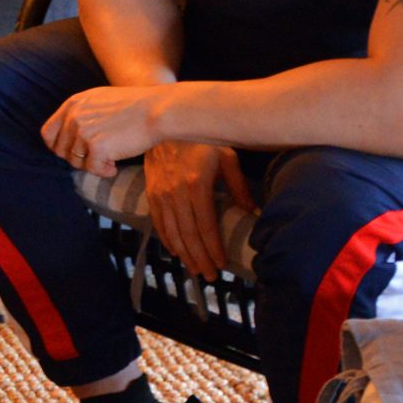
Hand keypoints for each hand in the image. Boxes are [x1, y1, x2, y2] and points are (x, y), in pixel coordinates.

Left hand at [41, 84, 167, 176]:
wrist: (158, 110)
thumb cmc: (135, 107)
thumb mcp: (100, 100)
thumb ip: (81, 114)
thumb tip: (68, 137)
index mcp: (73, 104)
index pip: (48, 132)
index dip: (57, 146)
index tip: (71, 153)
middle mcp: (74, 117)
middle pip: (61, 151)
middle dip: (78, 158)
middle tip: (97, 158)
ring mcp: (84, 131)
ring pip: (77, 162)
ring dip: (94, 164)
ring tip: (112, 159)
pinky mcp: (97, 146)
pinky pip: (93, 169)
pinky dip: (104, 171)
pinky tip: (115, 167)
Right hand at [140, 140, 253, 278]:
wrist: (165, 126)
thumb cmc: (202, 141)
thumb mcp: (226, 158)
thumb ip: (238, 186)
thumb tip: (251, 212)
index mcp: (197, 184)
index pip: (206, 225)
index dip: (213, 247)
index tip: (222, 263)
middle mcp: (176, 193)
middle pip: (188, 234)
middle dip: (200, 258)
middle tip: (210, 276)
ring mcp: (160, 194)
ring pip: (172, 232)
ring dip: (184, 254)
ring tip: (195, 269)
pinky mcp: (151, 193)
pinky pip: (158, 223)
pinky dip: (166, 240)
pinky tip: (176, 252)